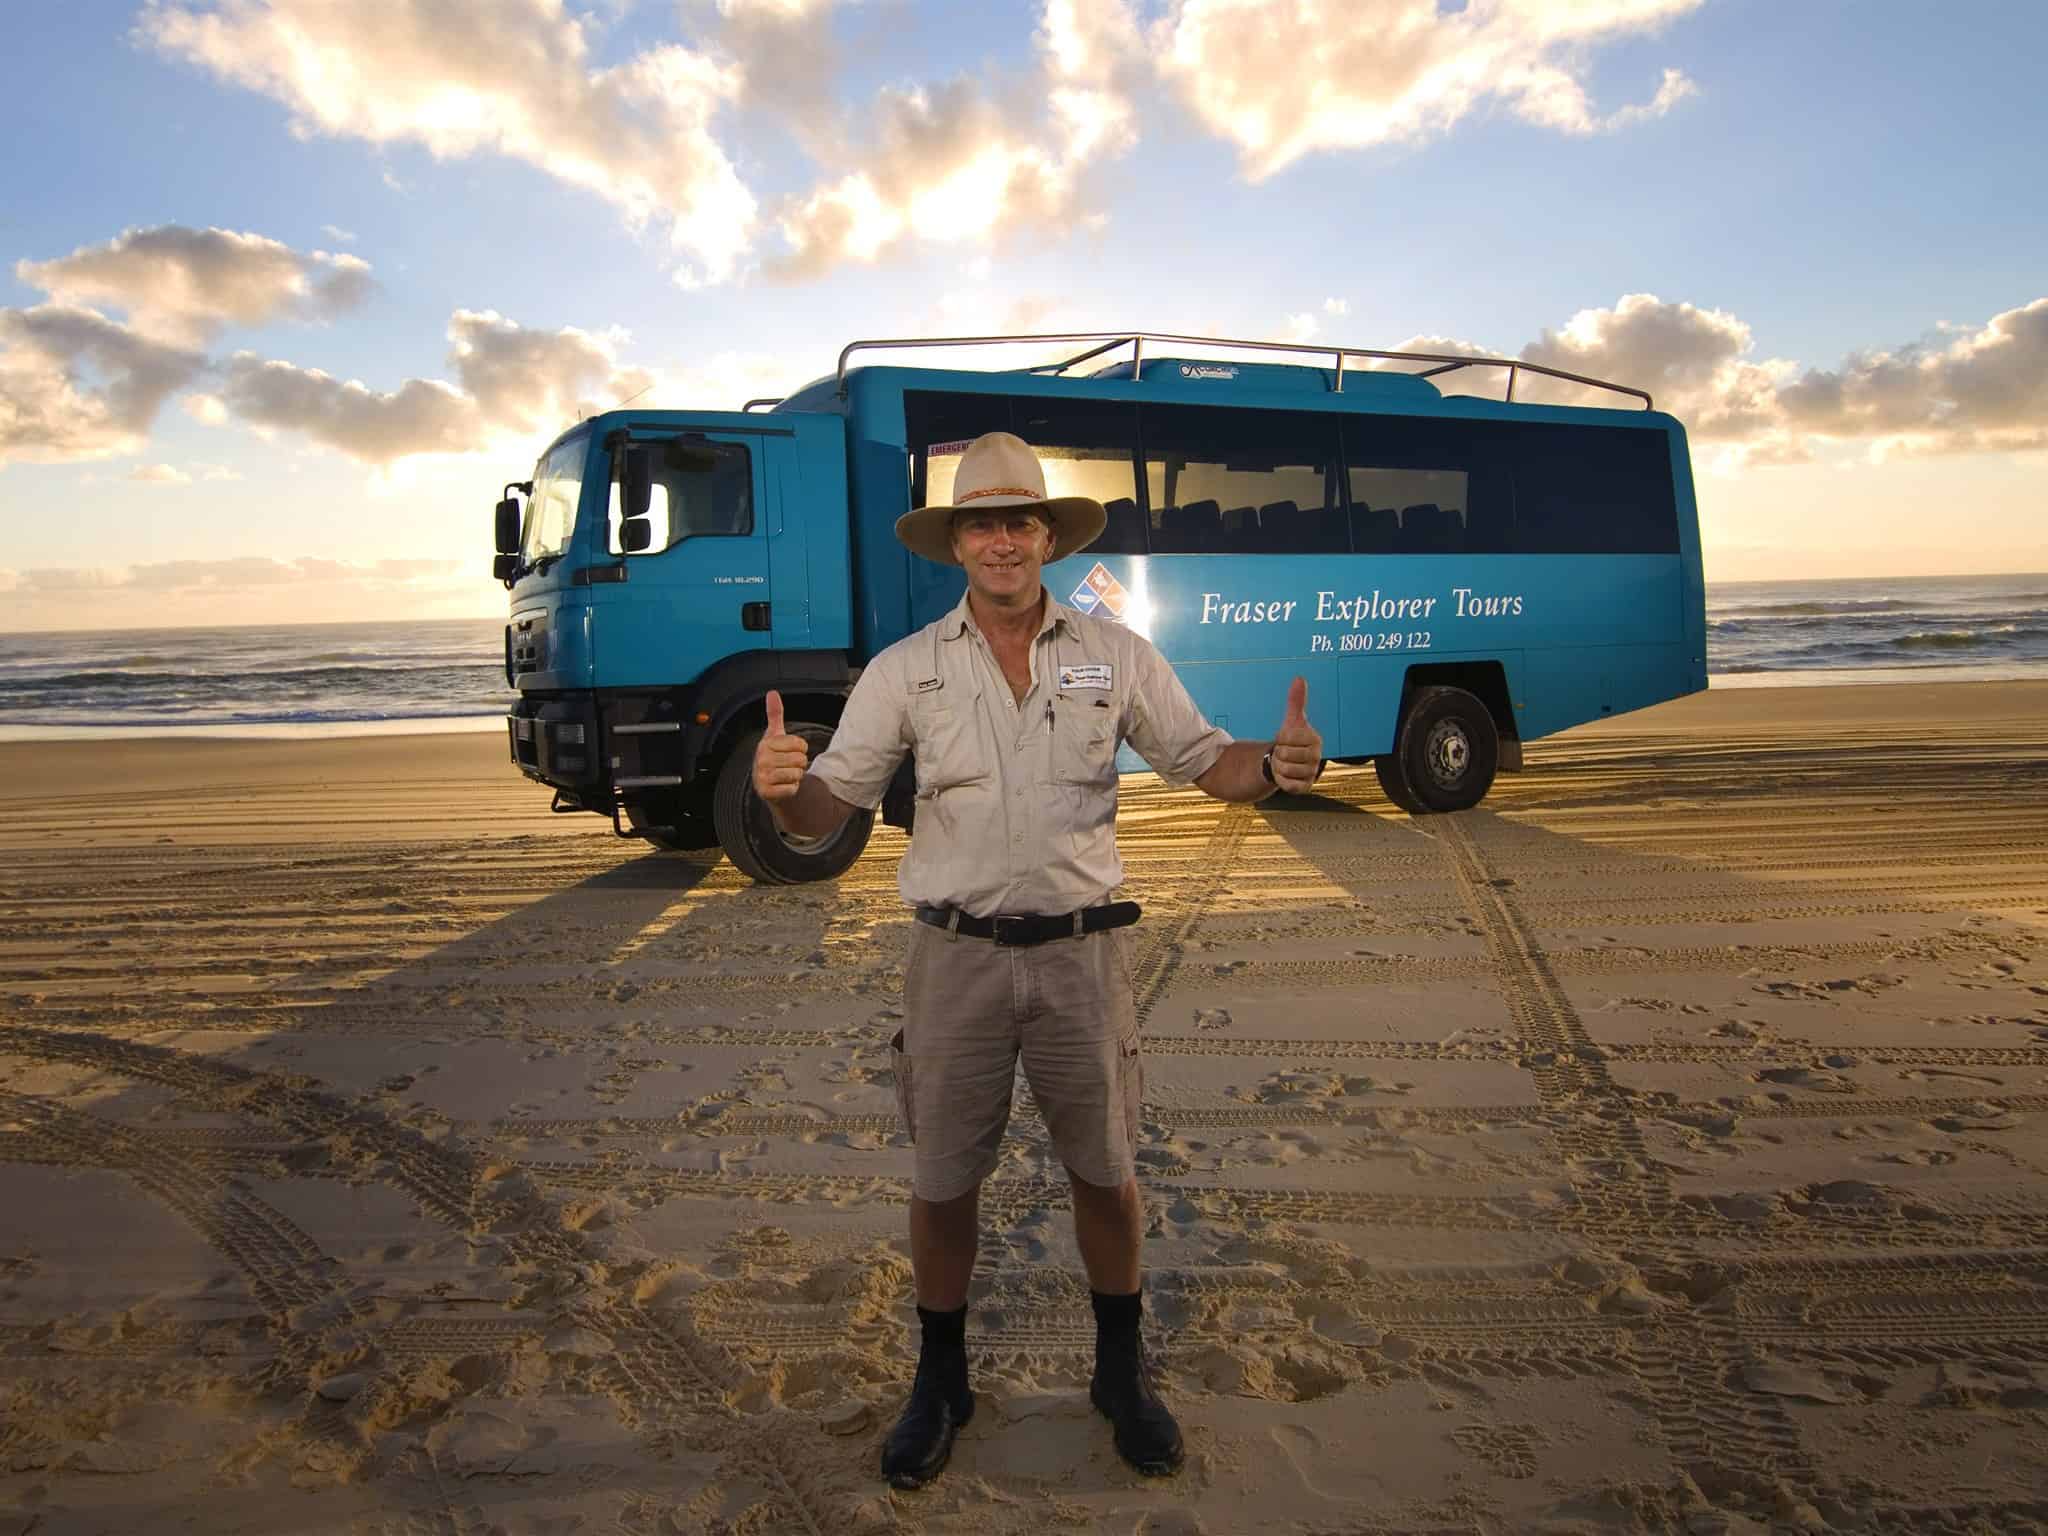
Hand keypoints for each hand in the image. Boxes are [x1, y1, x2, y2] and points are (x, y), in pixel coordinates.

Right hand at [753, 690, 809, 801]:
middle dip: (799, 764)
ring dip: (796, 776)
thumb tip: (772, 693)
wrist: (768, 784)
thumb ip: (775, 715)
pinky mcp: (767, 793)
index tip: (790, 751)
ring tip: (786, 775)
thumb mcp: (775, 735)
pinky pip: (792, 789)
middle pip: (800, 759)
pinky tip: (783, 786)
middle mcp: (761, 760)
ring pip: (797, 774)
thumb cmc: (774, 757)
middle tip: (788, 765)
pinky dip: (792, 789)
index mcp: (765, 744)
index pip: (800, 744)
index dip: (801, 749)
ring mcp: (762, 777)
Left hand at [1269, 676, 1322, 793]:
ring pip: (1284, 769)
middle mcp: (1317, 756)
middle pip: (1284, 754)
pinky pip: (1287, 784)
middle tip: (1284, 752)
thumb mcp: (1292, 720)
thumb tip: (1299, 678)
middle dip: (1279, 753)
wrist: (1288, 761)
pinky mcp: (1305, 787)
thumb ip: (1296, 700)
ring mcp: (1312, 772)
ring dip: (1279, 766)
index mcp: (1315, 739)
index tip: (1285, 738)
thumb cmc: (1291, 739)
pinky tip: (1285, 775)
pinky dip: (1281, 779)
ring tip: (1285, 763)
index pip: (1287, 737)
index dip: (1281, 737)